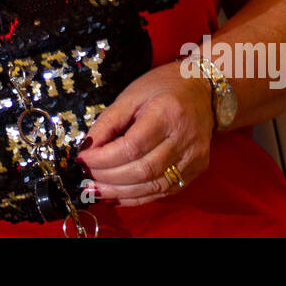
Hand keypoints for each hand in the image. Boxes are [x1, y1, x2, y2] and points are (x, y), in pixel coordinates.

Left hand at [75, 61, 214, 205]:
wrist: (202, 90)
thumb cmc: (163, 88)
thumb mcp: (130, 96)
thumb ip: (108, 122)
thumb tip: (87, 148)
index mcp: (168, 114)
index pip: (132, 147)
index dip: (104, 158)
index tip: (82, 158)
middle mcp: (184, 139)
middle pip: (142, 170)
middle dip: (109, 177)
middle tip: (86, 176)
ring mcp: (193, 158)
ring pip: (153, 186)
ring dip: (120, 192)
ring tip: (96, 189)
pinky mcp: (196, 170)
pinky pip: (163, 191)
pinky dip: (137, 197)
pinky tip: (117, 195)